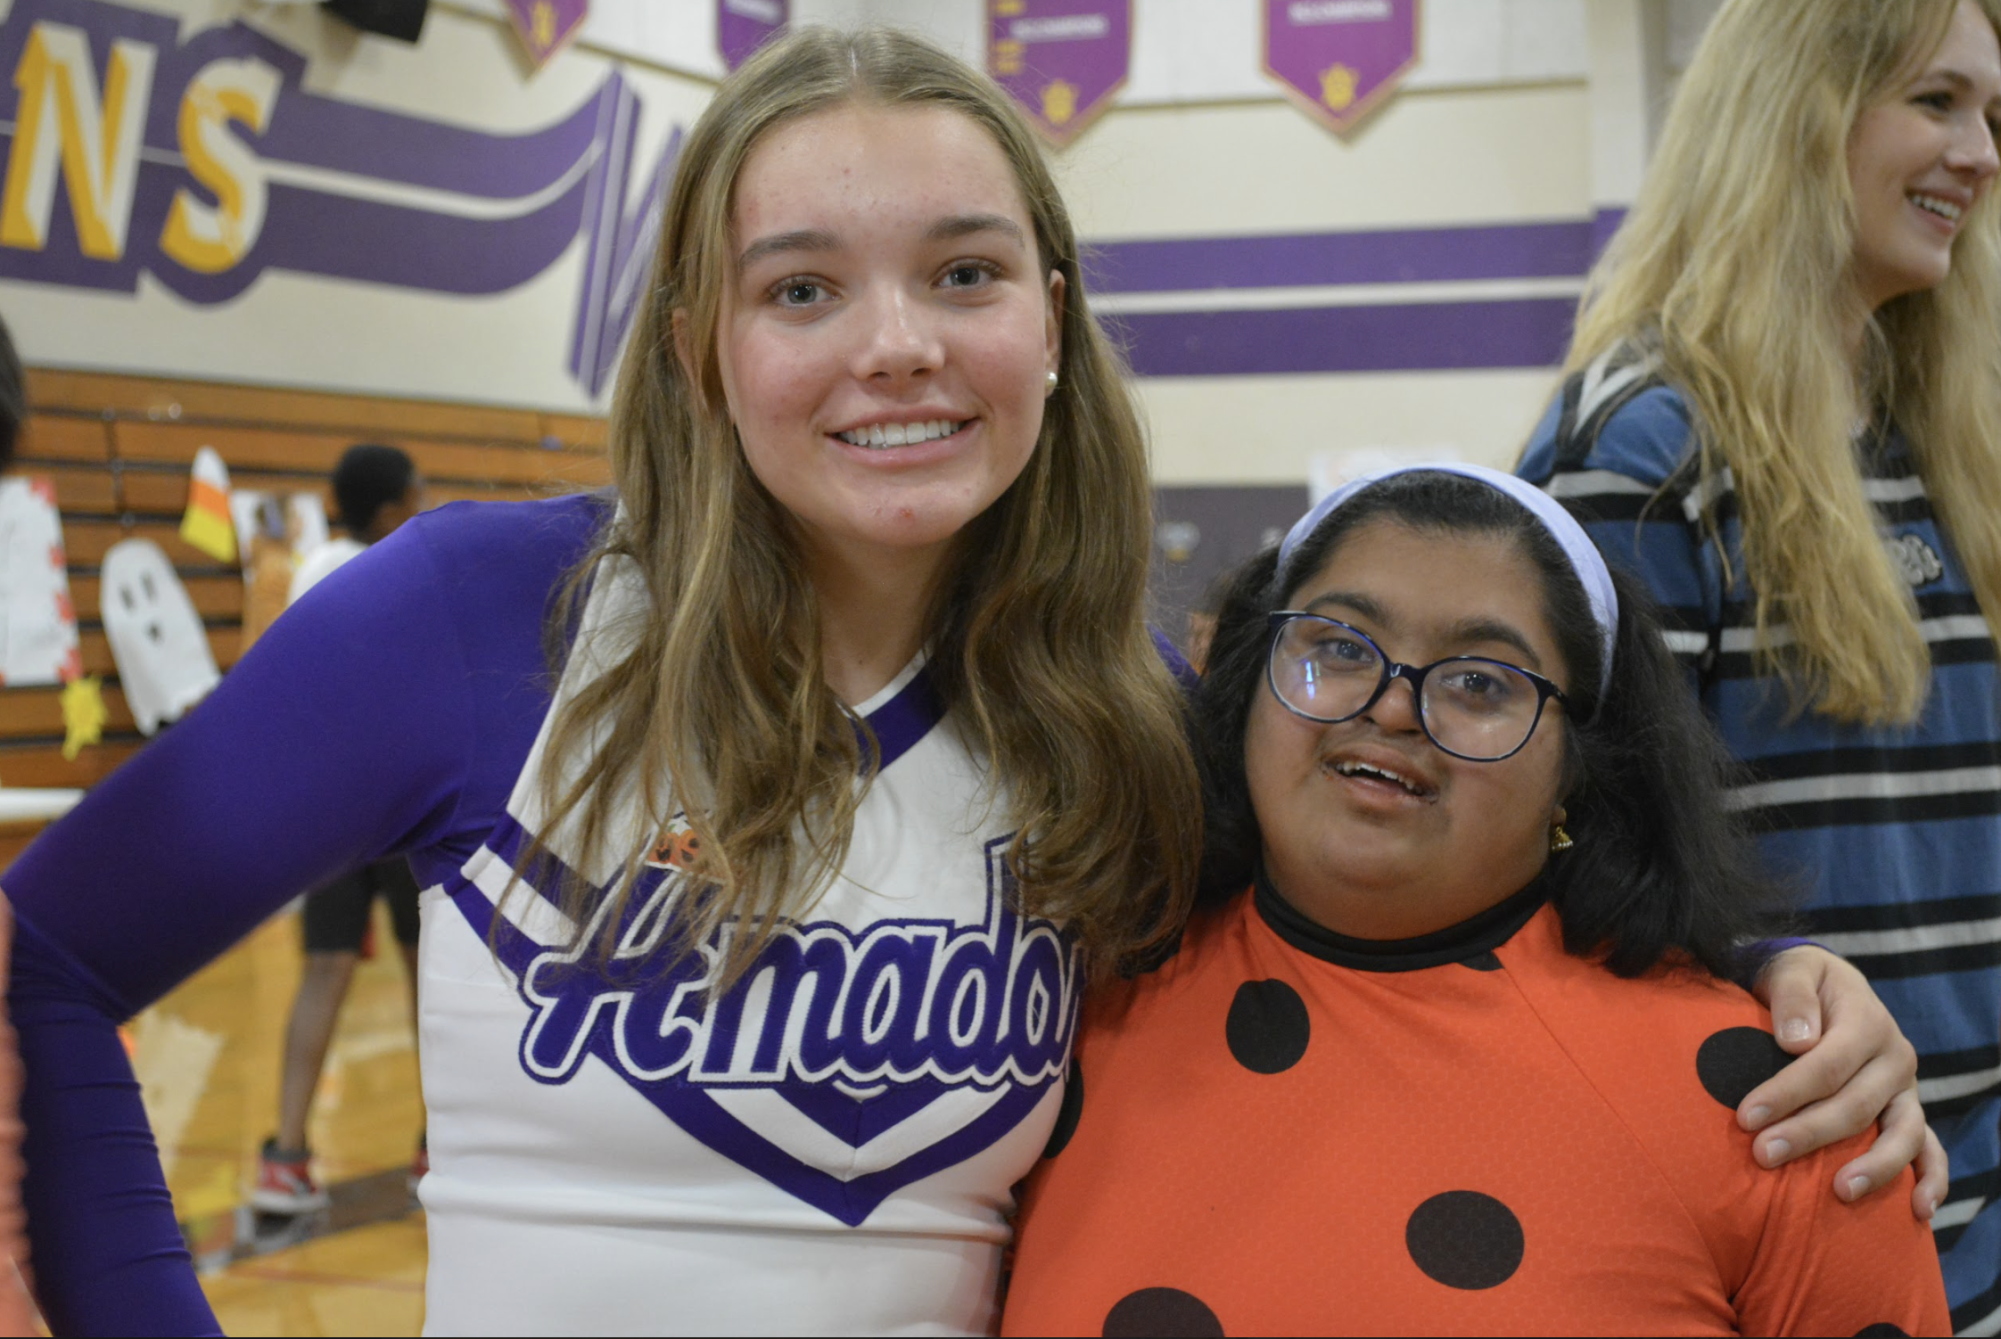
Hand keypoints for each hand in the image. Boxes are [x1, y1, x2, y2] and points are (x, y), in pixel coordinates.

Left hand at [1744, 945, 1942, 1217]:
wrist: (1826, 984)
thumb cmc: (1801, 980)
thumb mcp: (1792, 969)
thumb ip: (1792, 996)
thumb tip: (1796, 1041)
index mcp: (1867, 1021)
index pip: (1827, 1064)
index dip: (1787, 1092)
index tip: (1745, 1116)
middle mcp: (1895, 1058)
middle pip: (1857, 1105)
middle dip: (1808, 1133)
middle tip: (1763, 1154)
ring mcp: (1906, 1089)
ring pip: (1903, 1134)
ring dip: (1874, 1167)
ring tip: (1838, 1192)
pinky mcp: (1908, 1112)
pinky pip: (1929, 1148)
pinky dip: (1931, 1179)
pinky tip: (1918, 1210)